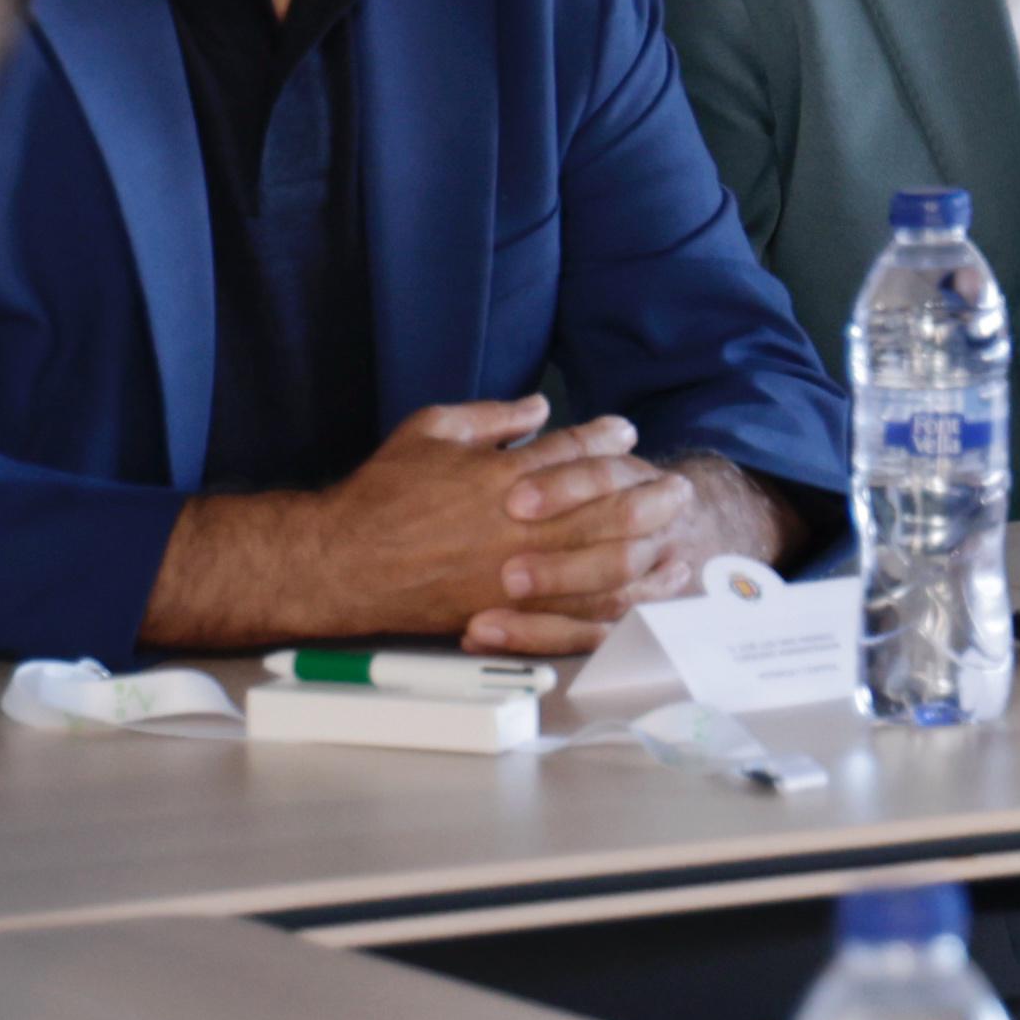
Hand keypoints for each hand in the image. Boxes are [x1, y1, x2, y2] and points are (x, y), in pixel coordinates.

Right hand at [143, 399, 800, 656]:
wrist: (344, 564)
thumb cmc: (382, 493)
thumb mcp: (430, 430)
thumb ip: (490, 416)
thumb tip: (538, 406)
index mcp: (504, 477)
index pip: (576, 453)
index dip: (607, 438)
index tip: (626, 432)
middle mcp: (522, 526)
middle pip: (612, 509)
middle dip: (651, 494)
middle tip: (674, 485)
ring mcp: (521, 575)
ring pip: (608, 563)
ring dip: (650, 548)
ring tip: (675, 536)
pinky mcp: (514, 614)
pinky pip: (581, 612)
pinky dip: (620, 600)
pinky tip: (640, 590)